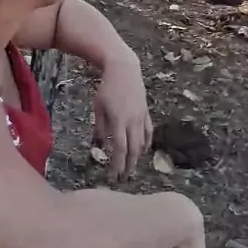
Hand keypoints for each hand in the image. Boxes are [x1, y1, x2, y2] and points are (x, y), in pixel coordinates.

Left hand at [93, 54, 152, 178]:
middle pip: (133, 149)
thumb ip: (100, 127)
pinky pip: (148, 132)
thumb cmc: (107, 88)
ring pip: (142, 142)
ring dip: (136, 157)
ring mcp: (142, 117)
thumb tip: (101, 145)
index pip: (119, 149)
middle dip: (128, 166)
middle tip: (122, 177)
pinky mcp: (146, 112)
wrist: (124, 69)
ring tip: (131, 167)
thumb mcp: (98, 107)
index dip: (117, 164)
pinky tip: (142, 150)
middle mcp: (133, 121)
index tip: (112, 176)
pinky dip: (146, 143)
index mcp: (119, 121)